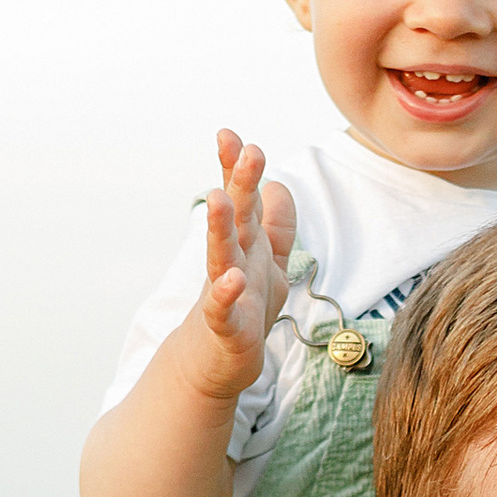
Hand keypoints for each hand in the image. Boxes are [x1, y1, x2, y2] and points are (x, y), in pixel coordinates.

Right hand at [177, 131, 297, 401]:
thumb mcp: (269, 262)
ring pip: (221, 254)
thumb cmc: (245, 308)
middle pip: (236, 217)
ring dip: (219, 226)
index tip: (231, 135)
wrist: (218, 362)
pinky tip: (232, 279)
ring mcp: (225, 291)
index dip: (238, 169)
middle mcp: (233, 260)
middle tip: (244, 148)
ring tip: (217, 198)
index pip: (242, 199)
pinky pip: (224, 308)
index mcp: (246, 243)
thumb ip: (276, 225)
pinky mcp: (225, 326)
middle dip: (239, 183)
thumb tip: (279, 185)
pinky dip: (226, 294)